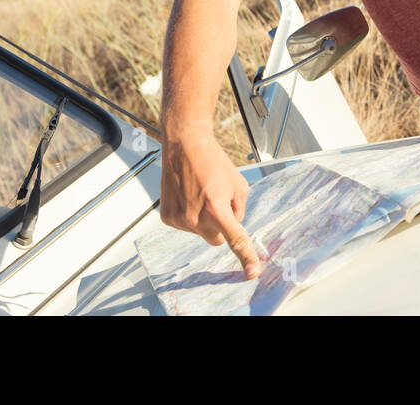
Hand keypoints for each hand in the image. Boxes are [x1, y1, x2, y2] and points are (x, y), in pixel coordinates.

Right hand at [159, 125, 261, 277]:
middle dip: (221, 227)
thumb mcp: (238, 185)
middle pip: (217, 239)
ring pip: (201, 233)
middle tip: (217, 202)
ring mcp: (180, 220)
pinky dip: (189, 216)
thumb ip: (239, 210)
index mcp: (217, 209)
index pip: (235, 239)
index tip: (252, 272)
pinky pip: (186, 227)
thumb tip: (233, 226)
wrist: (185, 147)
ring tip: (200, 194)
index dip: (246, 257)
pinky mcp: (168, 218)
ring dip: (204, 219)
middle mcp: (196, 218)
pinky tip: (188, 197)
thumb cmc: (213, 162)